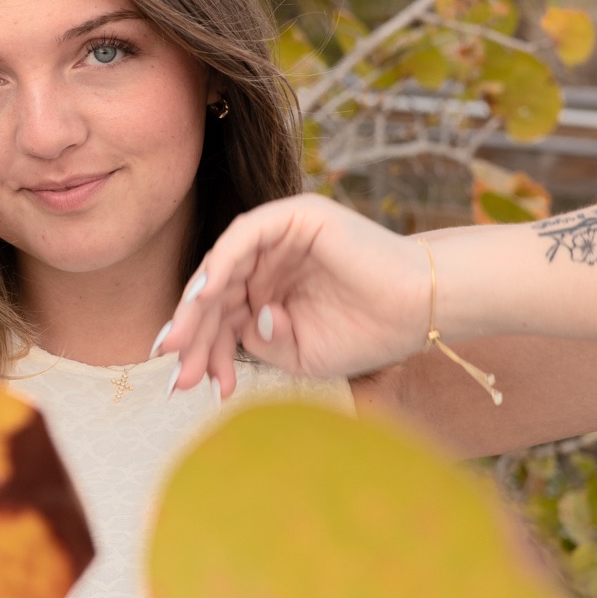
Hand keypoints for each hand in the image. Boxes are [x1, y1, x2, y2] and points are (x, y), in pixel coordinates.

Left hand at [159, 194, 431, 399]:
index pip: (222, 314)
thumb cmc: (365, 334)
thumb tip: (230, 329)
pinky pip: (245, 235)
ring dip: (199, 305)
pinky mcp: (294, 215)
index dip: (202, 347)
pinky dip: (222, 263)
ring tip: (182, 341)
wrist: (418, 313)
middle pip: (216, 293)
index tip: (185, 382)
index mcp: (269, 288)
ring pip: (222, 266)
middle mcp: (269, 259)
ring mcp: (280, 235)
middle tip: (178, 371)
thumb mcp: (296, 352)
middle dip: (194, 334)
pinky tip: (206, 296)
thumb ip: (254, 341)